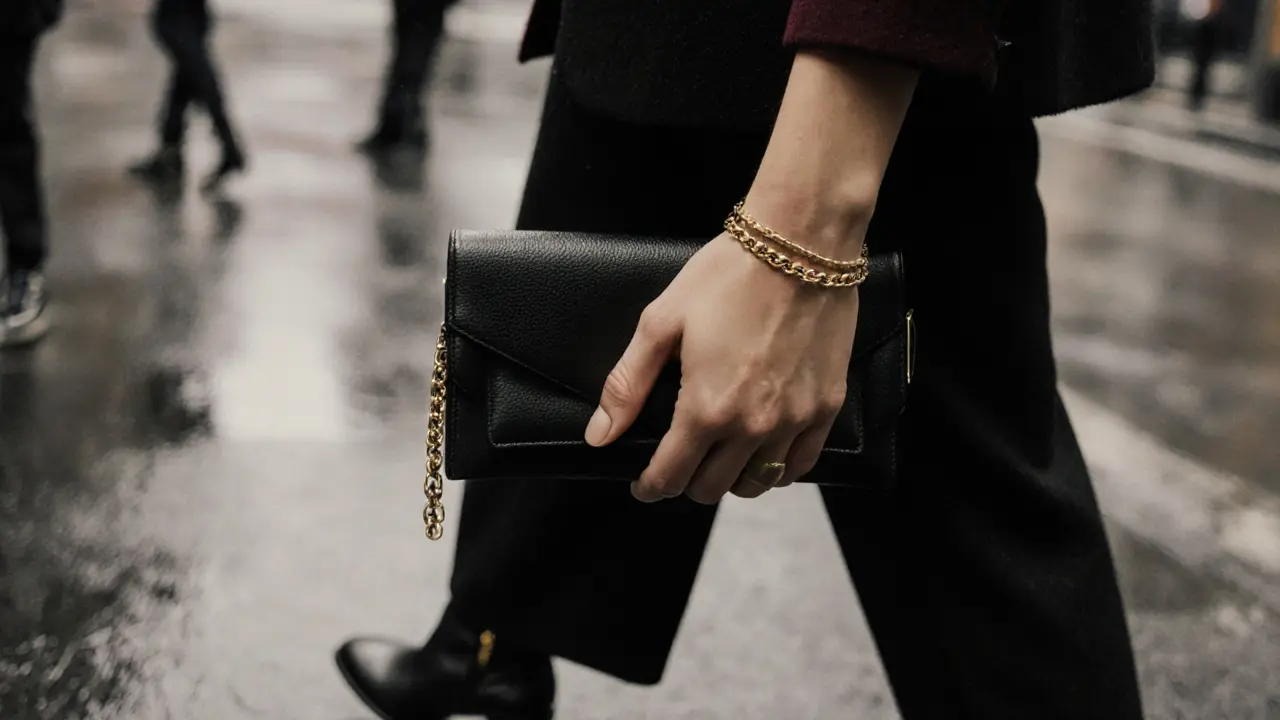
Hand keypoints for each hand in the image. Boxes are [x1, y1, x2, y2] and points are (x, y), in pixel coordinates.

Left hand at [583, 233, 860, 502]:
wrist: (802, 244)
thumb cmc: (728, 275)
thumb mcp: (661, 322)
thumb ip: (628, 385)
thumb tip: (599, 435)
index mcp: (705, 408)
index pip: (670, 477)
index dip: (650, 486)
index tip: (643, 483)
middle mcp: (752, 426)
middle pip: (711, 488)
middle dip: (686, 481)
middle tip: (677, 462)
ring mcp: (794, 420)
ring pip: (756, 483)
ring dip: (731, 479)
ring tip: (718, 458)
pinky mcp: (826, 407)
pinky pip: (800, 464)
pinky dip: (777, 468)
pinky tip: (763, 452)